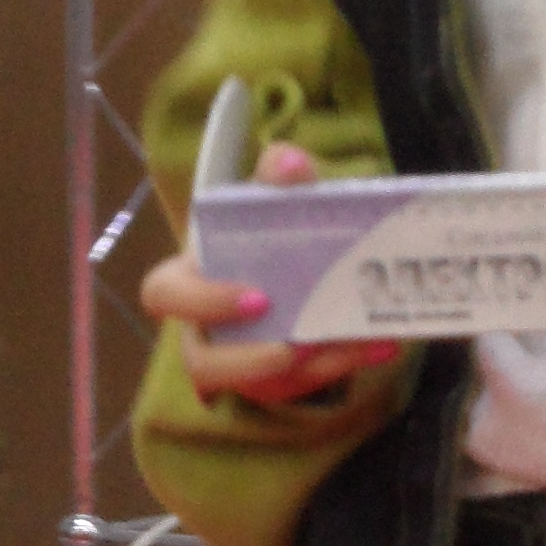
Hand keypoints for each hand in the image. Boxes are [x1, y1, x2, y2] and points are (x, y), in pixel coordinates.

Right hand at [139, 139, 403, 405]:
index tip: (256, 297)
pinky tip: (384, 342)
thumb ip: (277, 179)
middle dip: (249, 361)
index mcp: (189, 282)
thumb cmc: (264, 236)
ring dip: (312, 368)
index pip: (162, 296)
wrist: (295, 264)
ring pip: (264, 386)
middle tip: (295, 346)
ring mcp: (242, 365)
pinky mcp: (280, 382)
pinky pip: (311, 385)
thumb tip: (290, 160)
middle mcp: (207, 331)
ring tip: (353, 344)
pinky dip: (350, 361)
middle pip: (203, 363)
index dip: (201, 303)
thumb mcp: (269, 203)